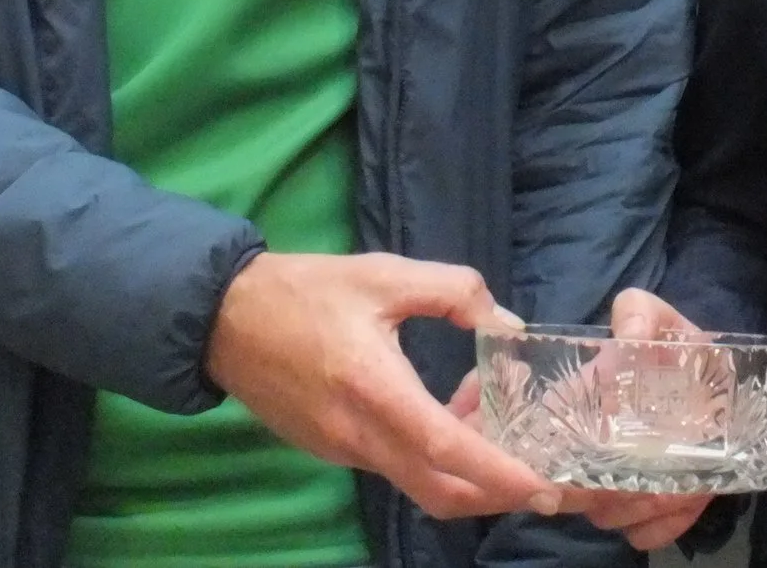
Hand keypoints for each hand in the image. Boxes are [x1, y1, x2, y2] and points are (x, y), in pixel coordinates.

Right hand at [205, 251, 564, 521]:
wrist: (224, 319)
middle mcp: (357, 434)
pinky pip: (393, 466)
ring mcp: (342, 450)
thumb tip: (506, 324)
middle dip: (495, 493)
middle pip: (438, 491)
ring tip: (491, 416)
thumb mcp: (384, 273)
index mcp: (373, 386)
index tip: (542, 486)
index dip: (498, 472)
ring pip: (417, 481)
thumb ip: (453, 291)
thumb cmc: (307, 290)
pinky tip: (447, 412)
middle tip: (540, 476)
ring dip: (464, 467)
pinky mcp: (331, 451)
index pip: (445, 448)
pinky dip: (431, 455)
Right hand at [563, 288, 719, 550]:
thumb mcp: (660, 319)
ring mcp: (619, 484)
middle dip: (610, 491)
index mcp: (578, 405)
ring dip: (641, 509)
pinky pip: (642, 535)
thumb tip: (629, 336)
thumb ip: (641, 312)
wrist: (720, 375)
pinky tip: (687, 501)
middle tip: (650, 478)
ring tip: (675, 486)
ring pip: (608, 517)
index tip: (605, 453)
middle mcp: (590, 452)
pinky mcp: (652, 509)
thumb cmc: (677, 346)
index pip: (548, 446)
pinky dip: (663, 526)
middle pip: (576, 494)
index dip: (564, 462)